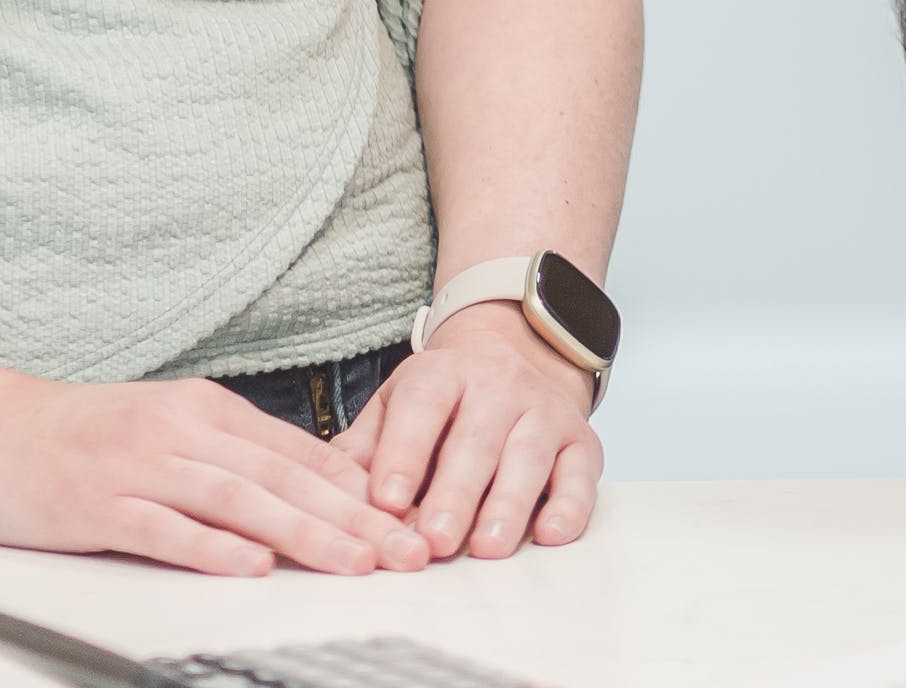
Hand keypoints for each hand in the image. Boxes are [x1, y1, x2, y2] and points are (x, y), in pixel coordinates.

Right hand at [0, 370, 435, 576]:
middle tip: (404, 549)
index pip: (298, 451)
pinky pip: (164, 527)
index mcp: (201, 409)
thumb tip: (300, 489)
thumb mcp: (159, 429)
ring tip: (354, 561)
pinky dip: (212, 547)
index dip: (360, 490)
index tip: (407, 520)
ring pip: (239, 500)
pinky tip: (252, 565)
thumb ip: (224, 454)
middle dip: (353, 518)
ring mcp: (135, 465)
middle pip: (283, 477)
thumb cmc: (68, 436)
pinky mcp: (93, 502)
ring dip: (305, 533)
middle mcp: (176, 430)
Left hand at [341, 301, 602, 559]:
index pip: (422, 408)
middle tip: (435, 541)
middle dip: (455, 493)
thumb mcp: (396, 406)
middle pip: (476, 439)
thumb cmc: (443, 403)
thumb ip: (364, 446)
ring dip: (508, 504)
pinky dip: (570, 505)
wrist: (516, 358)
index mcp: (443, 374)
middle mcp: (499, 385)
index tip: (386, 502)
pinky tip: (550, 534)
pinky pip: (581, 472)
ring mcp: (544, 410)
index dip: (403, 454)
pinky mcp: (582, 440)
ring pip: (528, 455)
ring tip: (486, 547)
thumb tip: (324, 487)